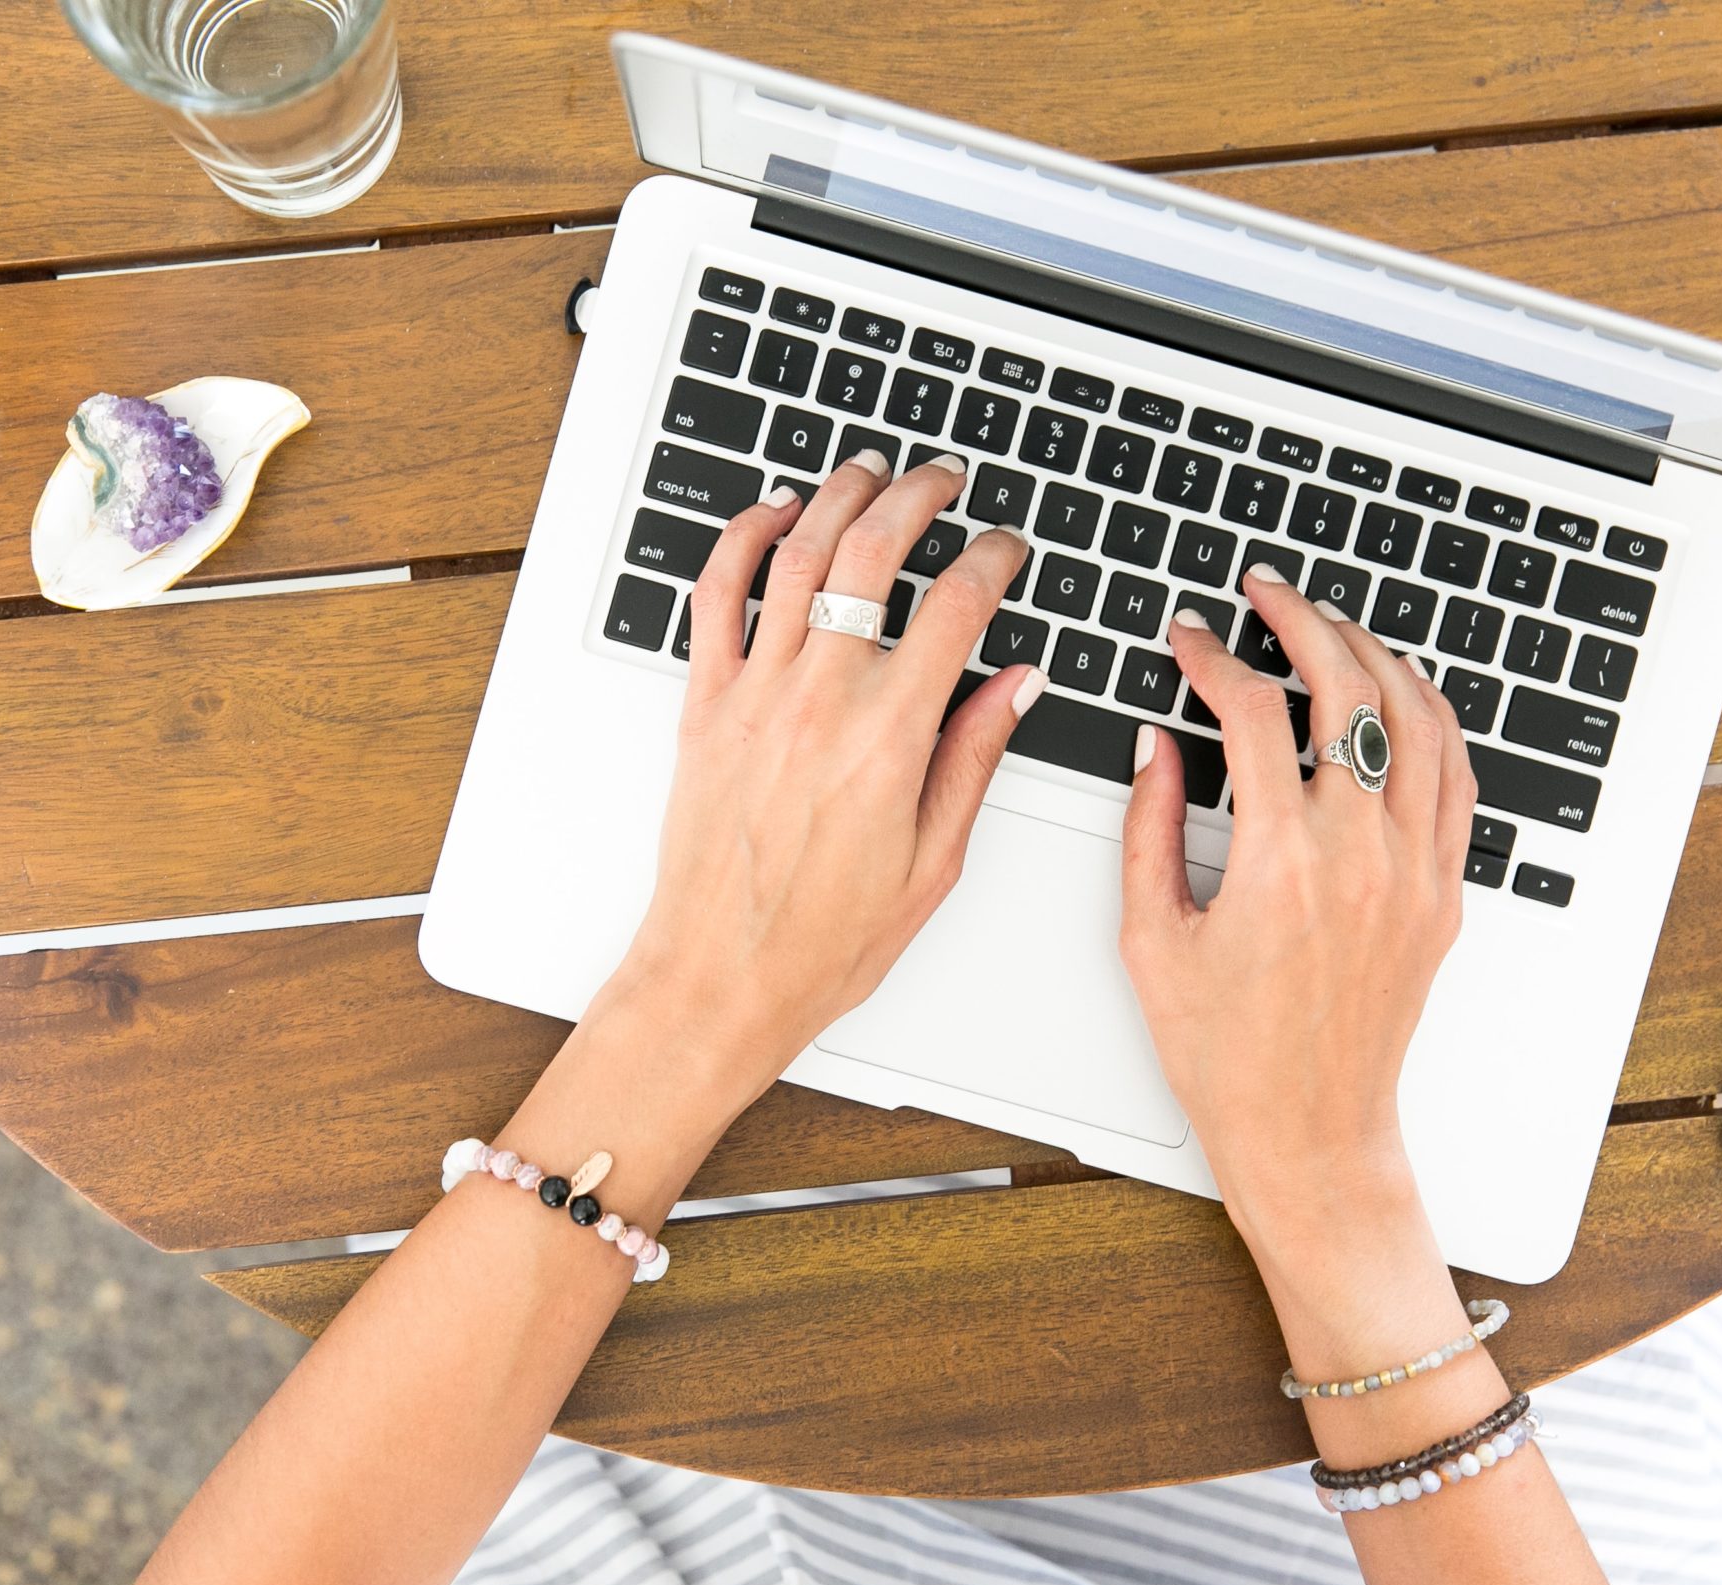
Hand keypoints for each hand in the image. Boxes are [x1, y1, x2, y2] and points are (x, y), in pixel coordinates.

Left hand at [603, 451, 1039, 1098]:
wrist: (721, 975)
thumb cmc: (823, 940)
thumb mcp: (933, 862)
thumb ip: (974, 758)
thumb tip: (1016, 684)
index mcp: (889, 739)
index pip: (958, 608)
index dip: (993, 559)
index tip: (1007, 548)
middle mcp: (820, 701)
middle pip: (873, 555)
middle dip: (917, 498)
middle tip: (942, 479)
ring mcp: (755, 696)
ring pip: (796, 556)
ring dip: (836, 498)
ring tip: (868, 472)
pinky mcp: (705, 706)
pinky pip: (715, 598)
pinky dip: (742, 540)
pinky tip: (773, 515)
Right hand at [1118, 568, 1475, 1255]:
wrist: (1308, 1133)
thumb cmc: (1226, 1055)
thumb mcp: (1151, 938)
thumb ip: (1147, 827)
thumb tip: (1157, 742)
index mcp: (1281, 862)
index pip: (1254, 713)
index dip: (1214, 658)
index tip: (1188, 638)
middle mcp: (1361, 857)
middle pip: (1348, 690)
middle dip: (1302, 621)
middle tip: (1266, 592)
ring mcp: (1415, 873)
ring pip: (1417, 720)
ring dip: (1373, 654)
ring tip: (1331, 625)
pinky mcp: (1442, 894)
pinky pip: (1454, 779)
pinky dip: (1430, 717)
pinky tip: (1398, 691)